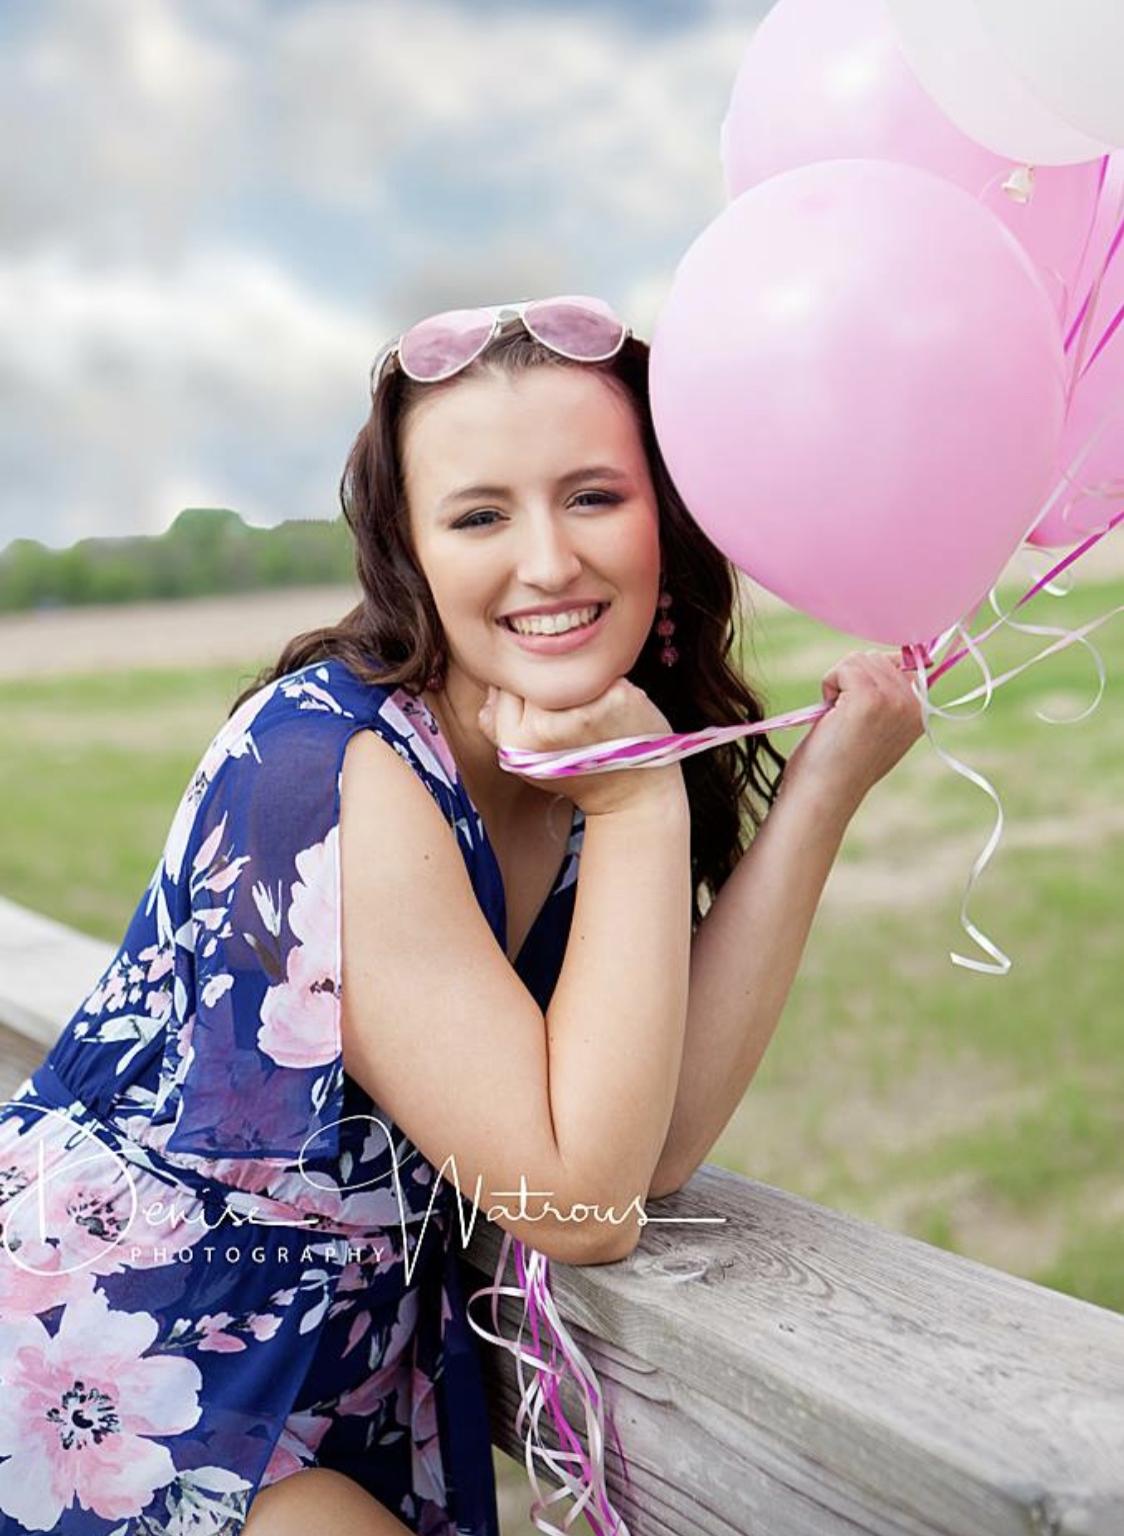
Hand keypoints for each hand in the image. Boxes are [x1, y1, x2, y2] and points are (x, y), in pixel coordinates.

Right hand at [476, 676, 685, 817]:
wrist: (632, 795)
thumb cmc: (578, 771)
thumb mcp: (524, 759)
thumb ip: (496, 723)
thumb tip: (493, 683)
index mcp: (515, 742)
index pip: (506, 682)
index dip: (526, 688)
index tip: (546, 705)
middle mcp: (545, 726)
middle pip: (536, 672)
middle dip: (552, 681)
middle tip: (572, 707)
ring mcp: (583, 710)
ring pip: (569, 665)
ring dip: (580, 677)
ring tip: (592, 705)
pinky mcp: (618, 697)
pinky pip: (603, 668)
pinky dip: (609, 680)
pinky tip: (614, 704)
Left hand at [780, 649, 925, 813]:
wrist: (823, 793)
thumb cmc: (839, 763)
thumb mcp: (876, 726)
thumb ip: (890, 695)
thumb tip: (897, 656)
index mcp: (921, 712)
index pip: (900, 664)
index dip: (870, 678)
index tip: (857, 713)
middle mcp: (914, 705)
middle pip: (877, 657)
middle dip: (851, 681)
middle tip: (845, 719)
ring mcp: (894, 701)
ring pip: (860, 659)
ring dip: (838, 684)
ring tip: (839, 719)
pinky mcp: (870, 699)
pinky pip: (844, 667)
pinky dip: (829, 686)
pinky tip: (831, 716)